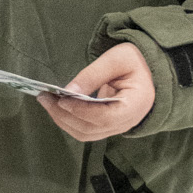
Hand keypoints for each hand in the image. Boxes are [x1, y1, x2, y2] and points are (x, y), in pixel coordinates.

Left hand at [38, 41, 155, 142]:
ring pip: (85, 133)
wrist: (148, 69)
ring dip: (62, 119)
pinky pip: (86, 130)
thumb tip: (69, 90)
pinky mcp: (108, 126)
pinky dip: (68, 120)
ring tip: (46, 101)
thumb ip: (94, 75)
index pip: (104, 117)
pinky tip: (56, 106)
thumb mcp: (116, 59)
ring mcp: (118, 127)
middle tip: (44, 97)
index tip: (61, 99)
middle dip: (64, 115)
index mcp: (137, 104)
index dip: (81, 111)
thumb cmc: (135, 60)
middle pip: (91, 129)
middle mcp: (128, 122)